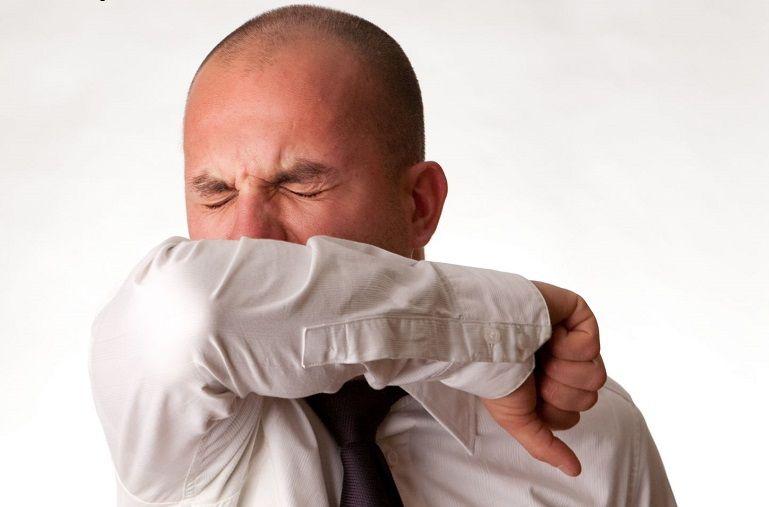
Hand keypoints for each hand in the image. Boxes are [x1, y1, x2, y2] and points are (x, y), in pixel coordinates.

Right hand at [480, 281, 604, 476]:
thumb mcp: (517, 420)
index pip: (573, 413)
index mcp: (546, 385)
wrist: (487, 339)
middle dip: (558, 390)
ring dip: (563, 370)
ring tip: (540, 354)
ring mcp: (570, 338)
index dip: (553, 410)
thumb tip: (573, 470)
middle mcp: (560, 363)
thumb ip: (545, 446)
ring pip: (595, 375)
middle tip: (534, 372)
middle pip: (588, 397)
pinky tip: (548, 337)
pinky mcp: (578, 315)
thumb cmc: (494, 375)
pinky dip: (567, 346)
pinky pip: (591, 345)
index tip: (529, 393)